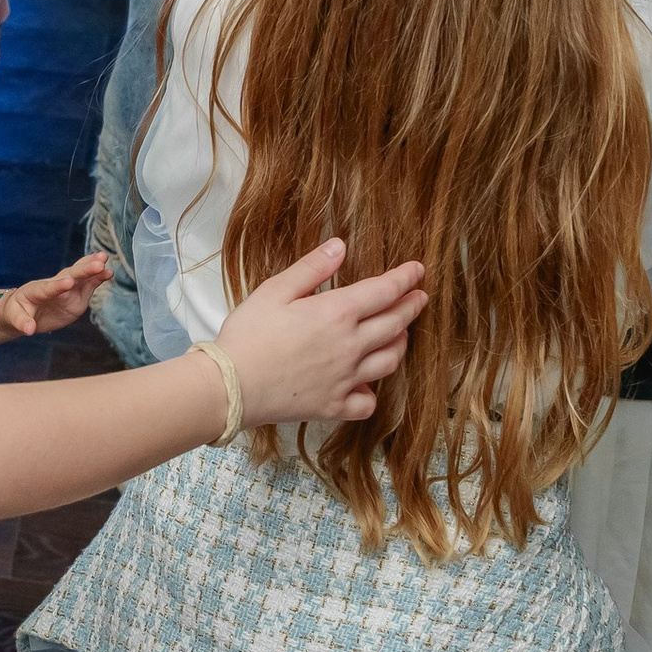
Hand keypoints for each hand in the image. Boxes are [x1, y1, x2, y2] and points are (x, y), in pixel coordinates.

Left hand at [0, 250, 109, 338]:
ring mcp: (67, 289)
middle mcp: (54, 285)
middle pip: (69, 275)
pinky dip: (98, 278)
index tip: (68, 282)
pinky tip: (109, 272)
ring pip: (81, 276)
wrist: (25, 310)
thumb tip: (28, 330)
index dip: (58, 285)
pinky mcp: (77, 295)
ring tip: (105, 259)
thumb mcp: (14, 318)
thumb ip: (22, 322)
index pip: (48, 287)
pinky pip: (88, 285)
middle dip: (83, 270)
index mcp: (37, 290)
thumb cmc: (17, 312)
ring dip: (92, 267)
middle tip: (98, 263)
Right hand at [214, 237, 428, 425]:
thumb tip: (340, 246)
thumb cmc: (248, 334)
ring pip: (390, 361)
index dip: (405, 278)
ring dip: (400, 344)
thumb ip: (312, 268)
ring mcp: (345, 379)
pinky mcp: (334, 406)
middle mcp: (350, 346)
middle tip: (420, 297)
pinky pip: (367, 402)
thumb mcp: (275, 289)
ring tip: (400, 334)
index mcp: (337, 313)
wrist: (231, 386)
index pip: (385, 291)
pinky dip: (372, 392)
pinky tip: (367, 384)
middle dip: (411, 307)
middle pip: (395, 324)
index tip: (418, 270)